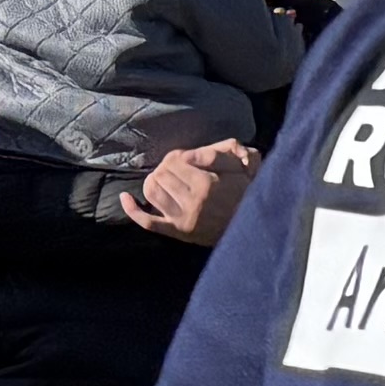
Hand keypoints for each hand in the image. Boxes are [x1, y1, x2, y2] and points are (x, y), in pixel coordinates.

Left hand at [126, 141, 252, 242]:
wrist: (258, 229)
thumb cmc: (251, 195)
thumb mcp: (244, 167)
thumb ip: (220, 153)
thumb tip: (190, 155)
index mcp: (207, 183)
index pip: (175, 160)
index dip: (180, 157)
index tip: (191, 162)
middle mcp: (193, 201)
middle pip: (161, 174)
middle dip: (167, 169)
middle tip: (180, 172)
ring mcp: (184, 218)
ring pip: (152, 191)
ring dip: (154, 182)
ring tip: (165, 181)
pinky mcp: (179, 232)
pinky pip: (148, 222)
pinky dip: (133, 210)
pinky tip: (126, 198)